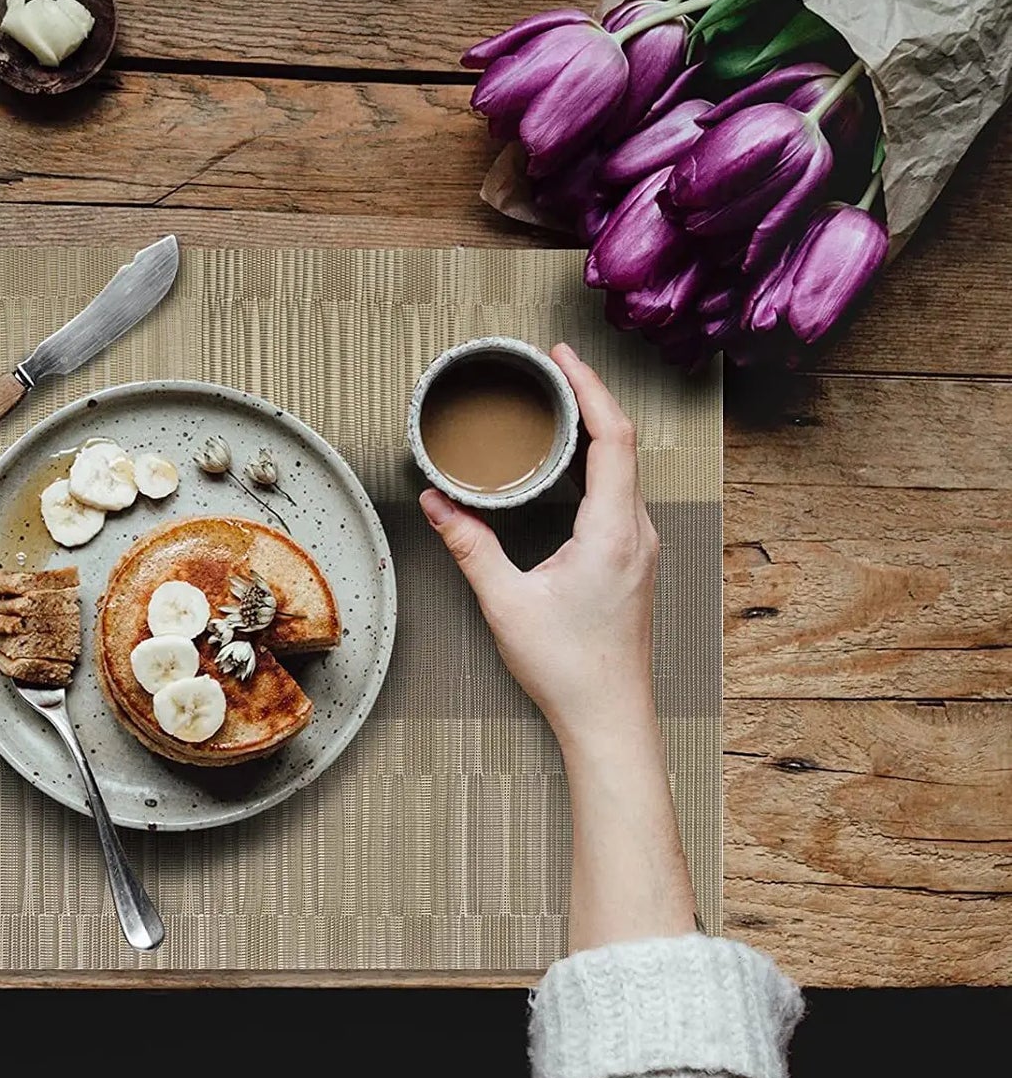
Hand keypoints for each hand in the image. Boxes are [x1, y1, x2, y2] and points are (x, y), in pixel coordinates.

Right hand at [420, 342, 658, 751]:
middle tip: (552, 368)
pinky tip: (571, 460)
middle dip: (589, 397)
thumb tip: (436, 503)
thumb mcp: (506, 602)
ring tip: (559, 402)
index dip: (590, 389)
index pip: (612, 438)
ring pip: (626, 468)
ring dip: (595, 428)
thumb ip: (470, 546)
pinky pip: (622, 492)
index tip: (561, 359)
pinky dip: (598, 460)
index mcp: (613, 532)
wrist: (609, 718)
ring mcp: (641, 546)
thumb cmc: (567, 667)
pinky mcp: (633, 560)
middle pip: (623, 443)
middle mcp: (637, 532)